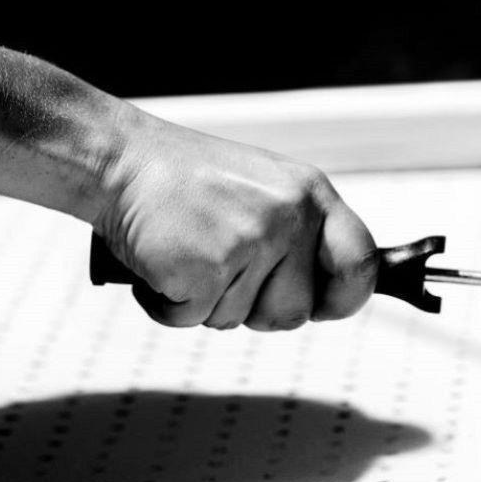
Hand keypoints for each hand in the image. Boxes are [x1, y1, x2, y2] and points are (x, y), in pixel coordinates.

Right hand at [93, 108, 376, 329]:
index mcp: (312, 196)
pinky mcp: (205, 268)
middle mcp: (289, 217)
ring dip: (207, 304)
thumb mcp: (269, 192)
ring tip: (190, 254)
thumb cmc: (191, 183)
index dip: (347, 298)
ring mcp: (250, 242)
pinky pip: (193, 320)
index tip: (325, 307)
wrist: (120, 160)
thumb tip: (334, 298)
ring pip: (239, 320)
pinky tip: (163, 264)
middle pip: (296, 313)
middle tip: (223, 272)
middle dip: (256, 310)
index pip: (360, 262)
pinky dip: (169, 306)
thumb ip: (304, 237)